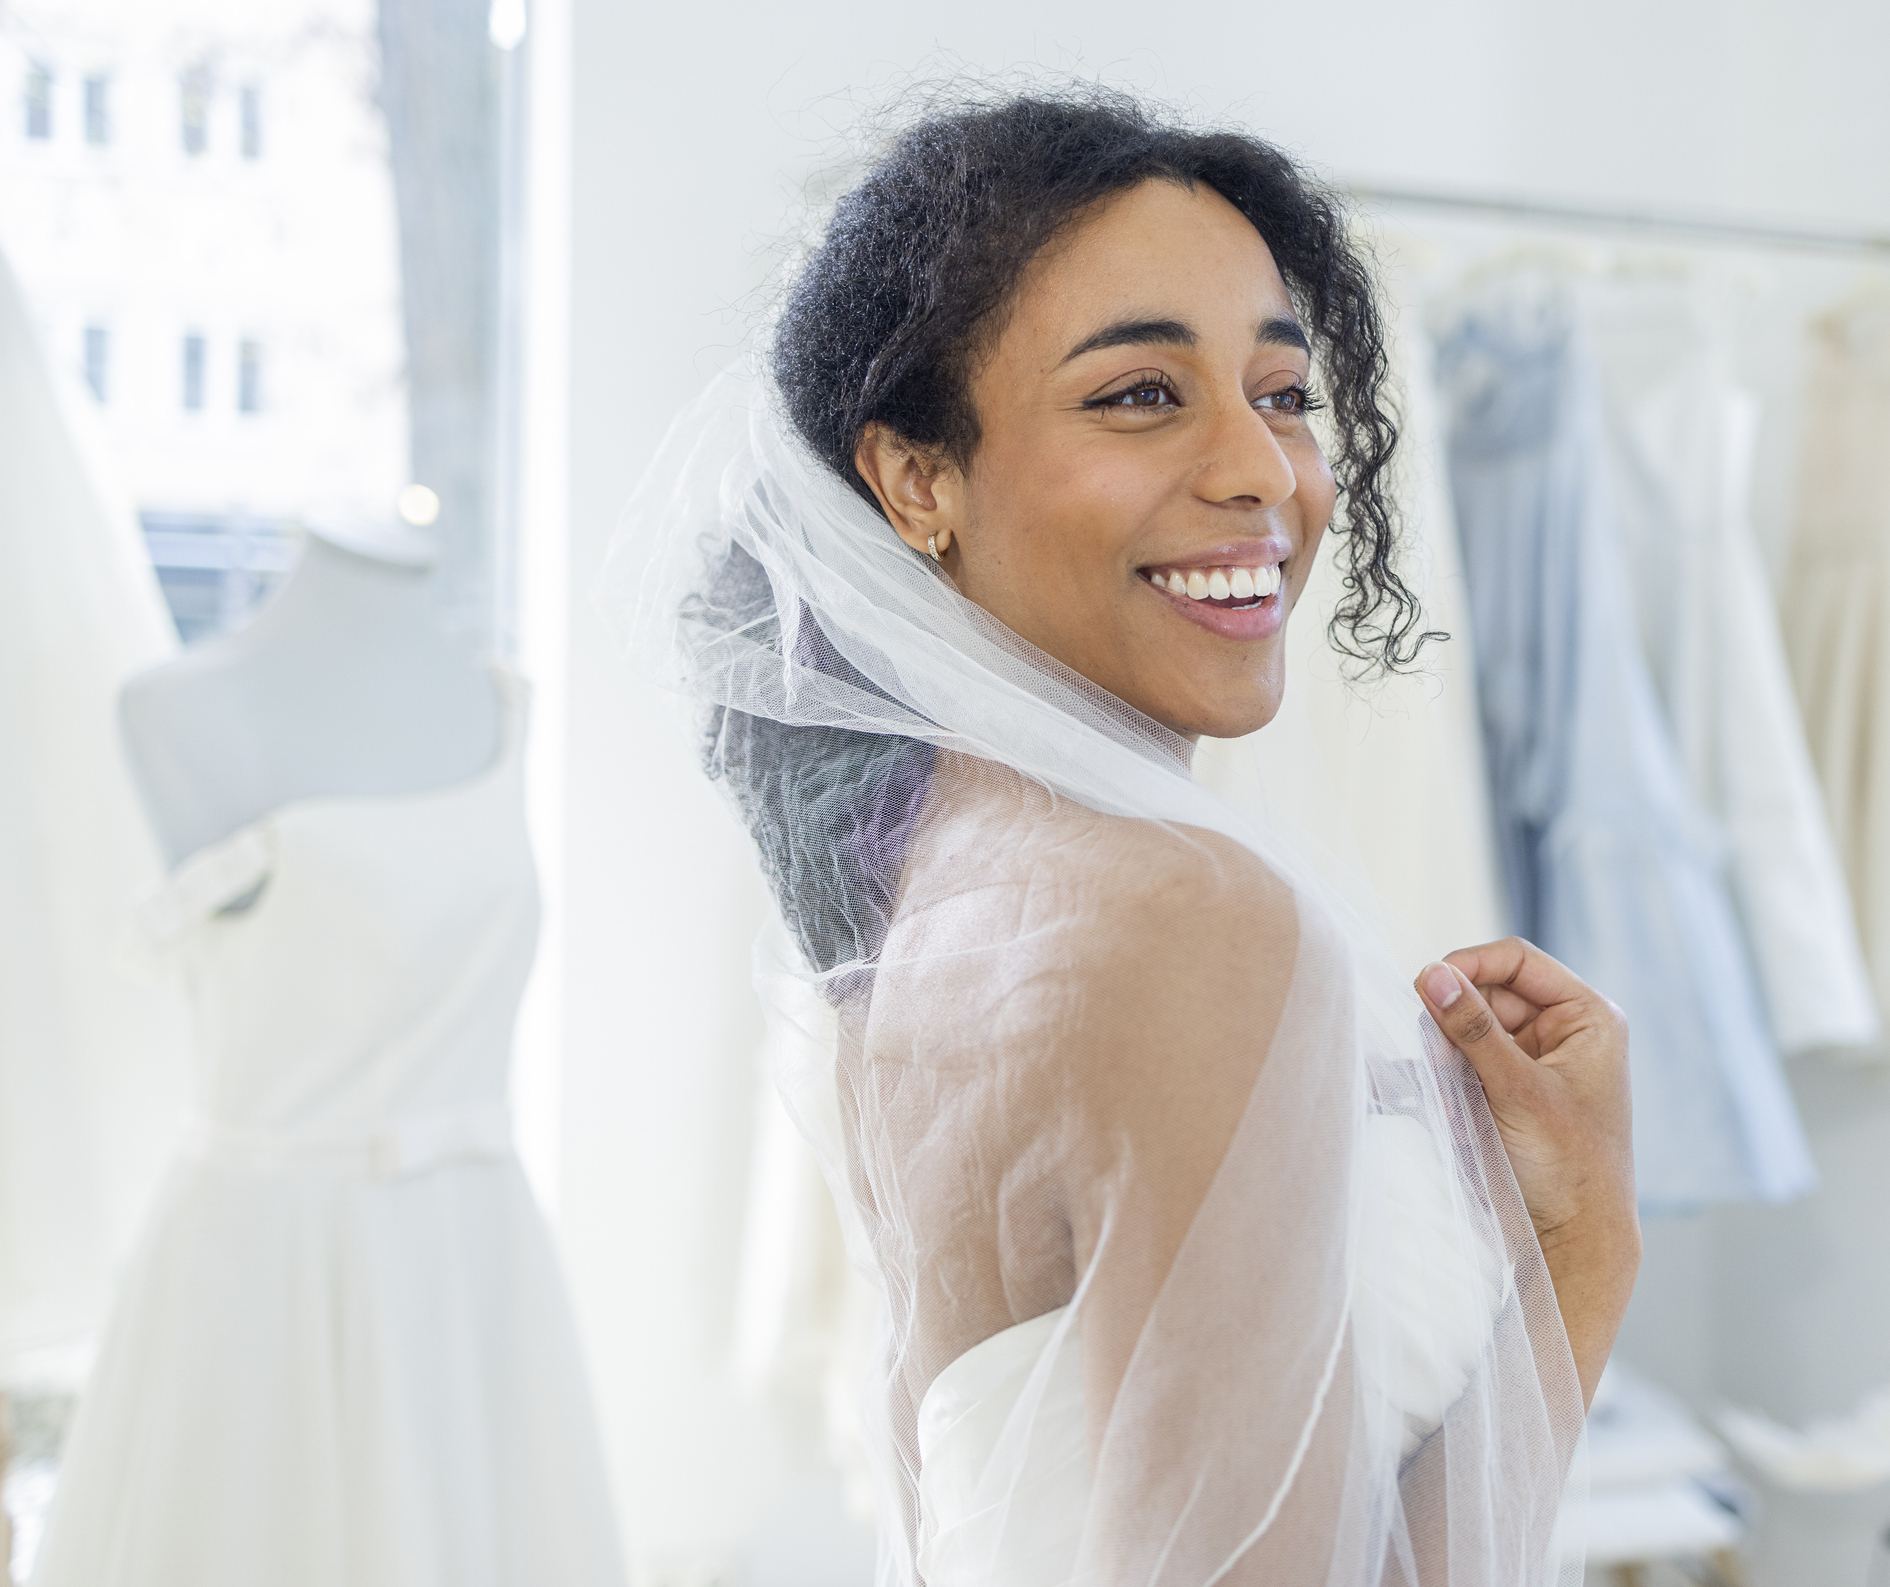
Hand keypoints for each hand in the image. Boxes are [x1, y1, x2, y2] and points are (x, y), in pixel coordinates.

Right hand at [1414, 936, 1639, 1404]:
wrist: (1575, 1241)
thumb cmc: (1568, 1165)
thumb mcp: (1517, 1090)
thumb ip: (1471, 1029)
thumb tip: (1429, 973)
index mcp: (1588, 1018)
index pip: (1516, 961)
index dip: (1468, 964)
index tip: (1425, 985)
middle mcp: (1563, 1032)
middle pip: (1487, 991)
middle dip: (1453, 1017)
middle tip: (1433, 1054)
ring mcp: (1533, 1061)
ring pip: (1468, 1026)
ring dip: (1444, 1048)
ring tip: (1442, 1084)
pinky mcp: (1506, 1089)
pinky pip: (1463, 1061)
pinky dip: (1440, 1071)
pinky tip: (1416, 1086)